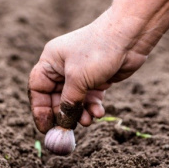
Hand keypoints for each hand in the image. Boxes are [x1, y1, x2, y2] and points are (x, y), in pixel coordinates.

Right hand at [28, 0, 168, 132]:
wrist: (130, 36)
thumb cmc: (98, 51)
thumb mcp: (78, 80)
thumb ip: (69, 103)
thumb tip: (63, 123)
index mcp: (51, 61)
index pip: (38, 88)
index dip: (40, 109)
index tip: (45, 128)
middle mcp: (63, 67)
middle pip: (56, 97)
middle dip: (64, 114)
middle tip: (69, 131)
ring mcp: (81, 73)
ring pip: (75, 100)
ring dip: (80, 113)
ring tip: (89, 120)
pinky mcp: (97, 78)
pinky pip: (90, 98)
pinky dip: (93, 107)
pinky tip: (99, 113)